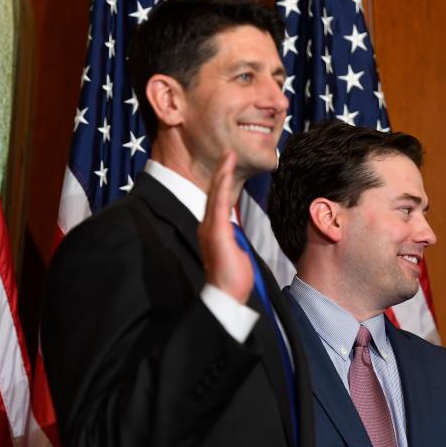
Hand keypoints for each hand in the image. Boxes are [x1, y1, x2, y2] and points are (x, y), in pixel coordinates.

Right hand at [198, 150, 253, 303]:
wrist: (227, 293)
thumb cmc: (232, 278)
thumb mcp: (235, 254)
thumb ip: (233, 242)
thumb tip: (236, 240)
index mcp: (213, 231)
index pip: (218, 202)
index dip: (222, 183)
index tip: (228, 167)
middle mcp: (208, 226)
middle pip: (214, 193)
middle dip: (220, 172)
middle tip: (227, 153)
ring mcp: (210, 228)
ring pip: (215, 194)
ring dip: (222, 173)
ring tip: (228, 155)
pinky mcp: (215, 231)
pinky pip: (218, 203)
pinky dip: (221, 185)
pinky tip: (226, 171)